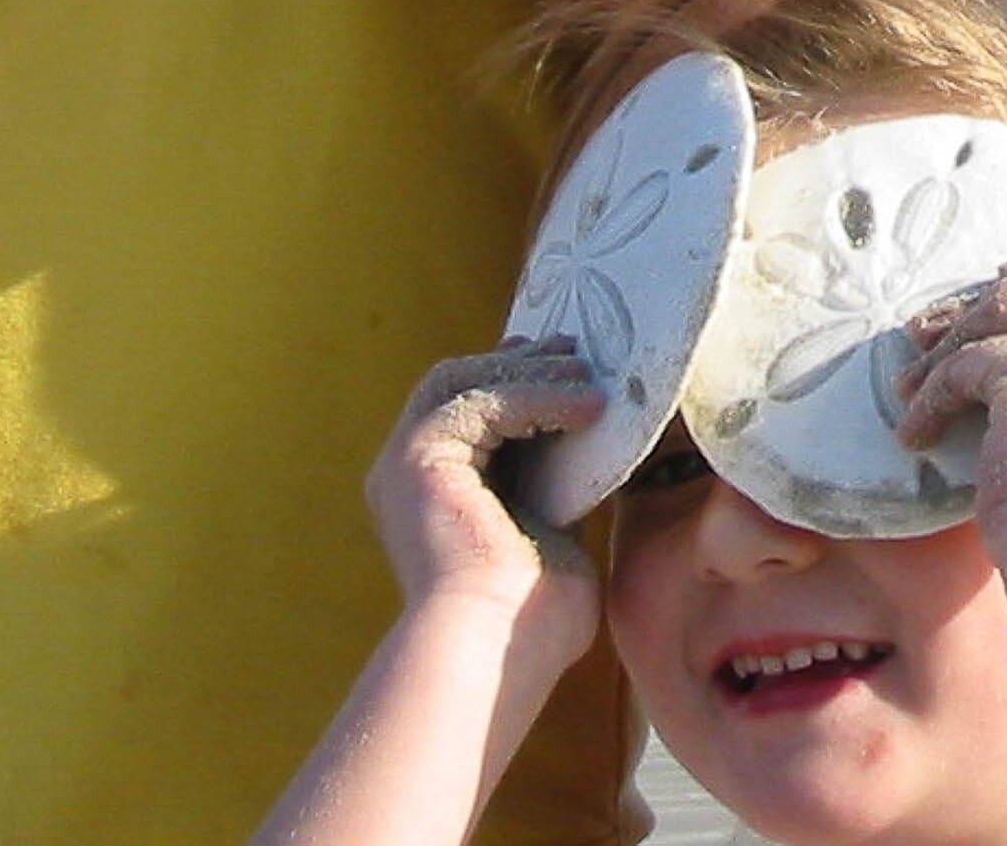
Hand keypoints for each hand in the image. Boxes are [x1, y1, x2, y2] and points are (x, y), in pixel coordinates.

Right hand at [366, 337, 604, 677]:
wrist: (498, 652)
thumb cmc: (532, 621)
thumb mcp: (555, 534)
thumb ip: (562, 492)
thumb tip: (600, 459)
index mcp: (436, 495)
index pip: (472, 411)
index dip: (521, 380)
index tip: (576, 369)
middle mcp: (410, 476)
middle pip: (458, 383)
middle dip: (522, 363)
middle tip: (581, 354)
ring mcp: (406, 465)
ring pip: (464, 382)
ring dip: (533, 373)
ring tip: (591, 377)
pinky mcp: (418, 461)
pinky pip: (480, 402)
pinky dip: (536, 396)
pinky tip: (584, 406)